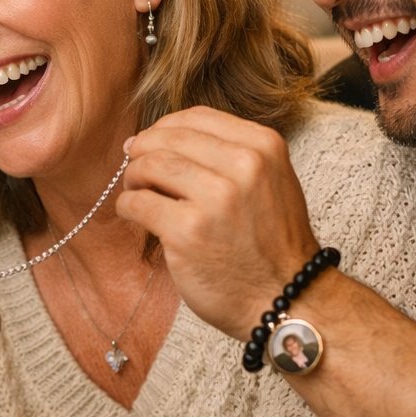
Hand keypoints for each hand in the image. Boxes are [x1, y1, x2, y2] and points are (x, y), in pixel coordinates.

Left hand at [116, 106, 319, 338]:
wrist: (287, 299)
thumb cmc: (270, 242)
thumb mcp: (268, 181)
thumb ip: (226, 153)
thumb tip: (155, 137)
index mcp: (264, 146)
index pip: (196, 117)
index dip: (164, 127)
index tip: (150, 143)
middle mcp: (244, 166)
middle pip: (167, 138)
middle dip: (142, 152)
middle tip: (135, 170)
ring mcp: (216, 199)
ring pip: (148, 165)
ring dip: (133, 178)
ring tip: (137, 193)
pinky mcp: (188, 231)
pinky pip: (137, 203)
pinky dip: (128, 206)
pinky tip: (135, 216)